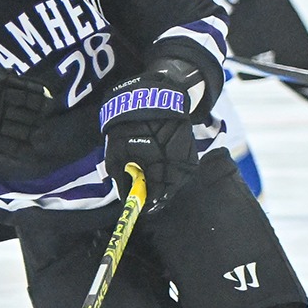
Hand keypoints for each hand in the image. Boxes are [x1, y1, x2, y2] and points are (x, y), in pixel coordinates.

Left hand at [98, 70, 197, 207]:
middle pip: (169, 191)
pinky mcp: (191, 152)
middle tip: (146, 197)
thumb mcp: (115, 154)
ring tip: (153, 181)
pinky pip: (182, 170)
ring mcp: (186, 158)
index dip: (148, 204)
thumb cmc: (128, 125)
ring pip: (177, 181)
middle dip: (156, 195)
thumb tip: (125, 197)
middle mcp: (176, 164)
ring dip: (165, 184)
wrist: (151, 99)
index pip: (156, 196)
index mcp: (158, 165)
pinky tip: (162, 168)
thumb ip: (120, 178)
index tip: (141, 209)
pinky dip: (172, 173)